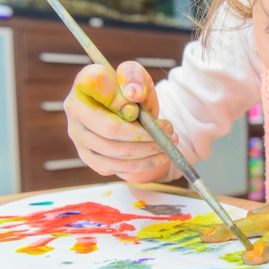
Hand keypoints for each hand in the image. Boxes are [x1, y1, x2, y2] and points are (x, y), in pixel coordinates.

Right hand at [64, 61, 176, 180]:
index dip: (122, 99)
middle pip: (110, 129)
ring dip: (149, 150)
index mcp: (84, 82)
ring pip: (116, 152)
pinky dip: (143, 163)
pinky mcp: (88, 157)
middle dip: (145, 133)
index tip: (141, 106)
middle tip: (169, 131)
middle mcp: (74, 110)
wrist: (129, 112)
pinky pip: (117, 167)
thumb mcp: (137, 77)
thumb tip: (133, 95)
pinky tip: (160, 155)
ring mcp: (78, 136)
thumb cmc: (132, 91)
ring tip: (168, 143)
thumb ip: (134, 77)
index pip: (97, 87)